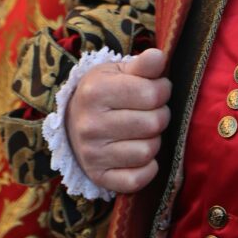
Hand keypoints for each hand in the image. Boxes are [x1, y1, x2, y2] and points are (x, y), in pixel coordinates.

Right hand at [65, 48, 170, 193]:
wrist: (73, 120)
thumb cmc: (105, 91)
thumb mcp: (119, 70)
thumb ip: (143, 64)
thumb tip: (159, 57)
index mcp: (96, 92)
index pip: (152, 94)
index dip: (163, 90)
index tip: (157, 88)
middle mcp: (90, 125)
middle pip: (153, 123)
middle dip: (161, 114)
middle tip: (152, 110)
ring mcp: (92, 155)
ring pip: (148, 152)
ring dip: (154, 140)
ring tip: (144, 130)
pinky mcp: (98, 177)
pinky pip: (136, 180)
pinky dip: (147, 169)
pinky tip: (142, 155)